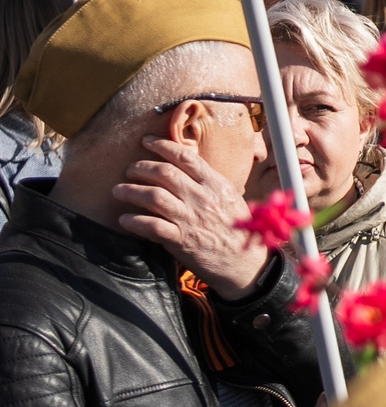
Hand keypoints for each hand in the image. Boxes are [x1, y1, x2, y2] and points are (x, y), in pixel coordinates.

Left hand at [113, 138, 265, 297]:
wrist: (245, 264)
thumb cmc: (238, 229)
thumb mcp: (231, 199)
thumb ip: (209, 185)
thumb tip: (185, 170)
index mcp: (216, 184)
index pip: (186, 157)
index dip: (163, 146)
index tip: (146, 142)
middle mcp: (202, 198)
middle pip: (164, 173)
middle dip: (141, 167)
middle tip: (130, 169)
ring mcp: (191, 219)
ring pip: (153, 196)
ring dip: (130, 191)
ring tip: (118, 190)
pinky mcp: (181, 241)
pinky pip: (151, 226)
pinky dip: (133, 221)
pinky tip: (124, 219)